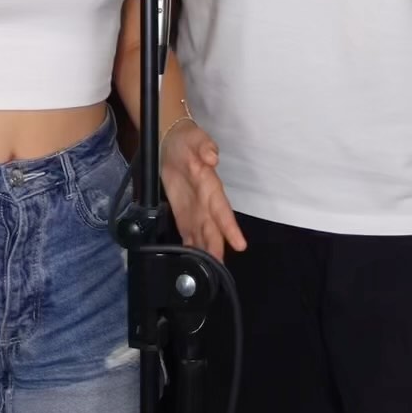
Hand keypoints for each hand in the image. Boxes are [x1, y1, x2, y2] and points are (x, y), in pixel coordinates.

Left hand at [160, 119, 246, 261]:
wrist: (172, 144)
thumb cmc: (189, 141)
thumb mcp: (196, 139)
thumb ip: (204, 147)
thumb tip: (212, 156)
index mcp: (211, 187)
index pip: (222, 209)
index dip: (230, 227)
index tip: (239, 244)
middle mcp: (206, 204)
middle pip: (213, 229)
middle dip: (216, 248)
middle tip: (219, 270)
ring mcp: (195, 211)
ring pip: (202, 236)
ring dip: (205, 253)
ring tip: (207, 273)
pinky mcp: (183, 215)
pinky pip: (188, 235)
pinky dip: (190, 249)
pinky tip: (191, 263)